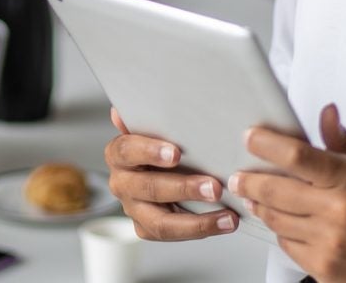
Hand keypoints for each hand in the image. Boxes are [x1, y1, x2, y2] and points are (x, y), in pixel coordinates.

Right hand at [104, 108, 238, 240]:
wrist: (159, 165)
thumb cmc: (159, 144)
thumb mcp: (153, 127)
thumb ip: (145, 119)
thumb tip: (121, 110)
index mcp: (119, 154)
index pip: (127, 150)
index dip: (150, 151)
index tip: (176, 154)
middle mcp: (122, 183)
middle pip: (148, 188)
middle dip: (184, 188)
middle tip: (214, 187)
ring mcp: (133, 208)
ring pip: (160, 221)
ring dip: (197, 221)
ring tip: (227, 216)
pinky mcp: (146, 228)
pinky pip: (172, 234)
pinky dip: (201, 229)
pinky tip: (224, 223)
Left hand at [234, 103, 345, 282]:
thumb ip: (342, 141)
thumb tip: (326, 113)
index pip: (298, 156)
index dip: (267, 144)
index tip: (251, 137)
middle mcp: (337, 212)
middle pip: (275, 191)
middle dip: (249, 181)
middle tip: (239, 177)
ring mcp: (328, 242)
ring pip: (275, 219)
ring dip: (261, 206)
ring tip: (257, 197)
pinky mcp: (322, 267)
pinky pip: (285, 244)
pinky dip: (281, 231)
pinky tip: (287, 222)